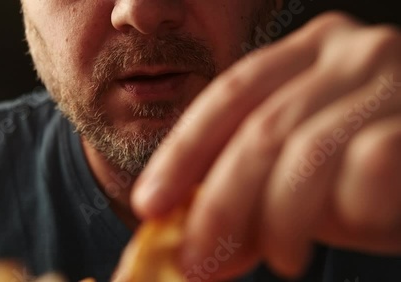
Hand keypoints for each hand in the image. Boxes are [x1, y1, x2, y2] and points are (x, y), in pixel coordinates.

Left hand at [132, 12, 400, 279]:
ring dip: (281, 220)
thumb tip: (197, 244)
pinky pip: (366, 166)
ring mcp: (391, 78)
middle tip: (199, 259)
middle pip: (258, 129)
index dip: (182, 154)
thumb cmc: (376, 170)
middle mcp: (347, 52)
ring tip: (283, 257)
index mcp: (306, 52)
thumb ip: (252, 197)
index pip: (228, 96)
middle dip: (220, 204)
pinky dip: (347, 209)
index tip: (149, 205)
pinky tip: (352, 226)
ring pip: (304, 152)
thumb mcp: (303, 175)